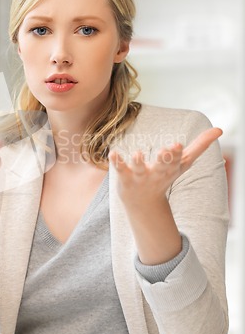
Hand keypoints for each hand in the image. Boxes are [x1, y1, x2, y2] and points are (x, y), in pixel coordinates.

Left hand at [109, 127, 222, 263]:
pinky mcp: (125, 178)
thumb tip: (220, 129)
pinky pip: (120, 169)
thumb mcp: (184, 163)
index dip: (176, 153)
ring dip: (139, 162)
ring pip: (140, 169)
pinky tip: (113, 153)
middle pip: (162, 166)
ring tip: (137, 153)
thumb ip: (200, 146)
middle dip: (165, 158)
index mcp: (171, 168)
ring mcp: (140, 177)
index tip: (178, 144)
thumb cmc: (165, 177)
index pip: (176, 160)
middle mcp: (157, 173)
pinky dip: (117, 162)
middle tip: (166, 149)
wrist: (143, 204)